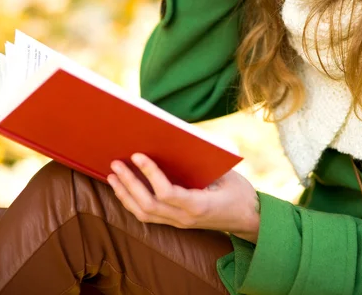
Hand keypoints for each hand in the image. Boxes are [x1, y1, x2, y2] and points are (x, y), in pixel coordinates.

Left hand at [107, 153, 259, 242]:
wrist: (249, 220)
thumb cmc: (239, 191)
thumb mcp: (227, 173)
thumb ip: (204, 159)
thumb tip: (181, 137)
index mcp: (199, 205)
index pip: (167, 193)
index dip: (149, 174)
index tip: (138, 155)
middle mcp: (185, 218)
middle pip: (148, 205)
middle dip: (129, 183)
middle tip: (116, 163)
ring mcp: (179, 223)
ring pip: (144, 214)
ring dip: (125, 194)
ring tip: (113, 175)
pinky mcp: (175, 223)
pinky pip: (148, 216)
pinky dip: (132, 202)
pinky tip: (123, 189)